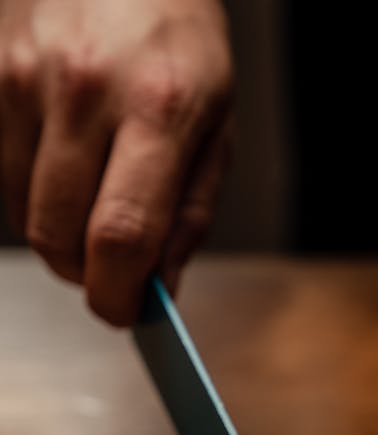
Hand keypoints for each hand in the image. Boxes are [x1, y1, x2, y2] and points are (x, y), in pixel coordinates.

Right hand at [0, 0, 232, 324]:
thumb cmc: (176, 37)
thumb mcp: (216, 121)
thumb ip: (190, 212)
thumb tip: (159, 289)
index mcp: (161, 108)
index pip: (121, 235)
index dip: (115, 294)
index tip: (123, 313)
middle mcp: (85, 90)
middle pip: (58, 237)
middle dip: (83, 273)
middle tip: (109, 266)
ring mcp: (24, 75)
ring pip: (23, 212)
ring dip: (57, 229)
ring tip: (92, 188)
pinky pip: (0, 171)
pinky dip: (29, 187)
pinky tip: (62, 152)